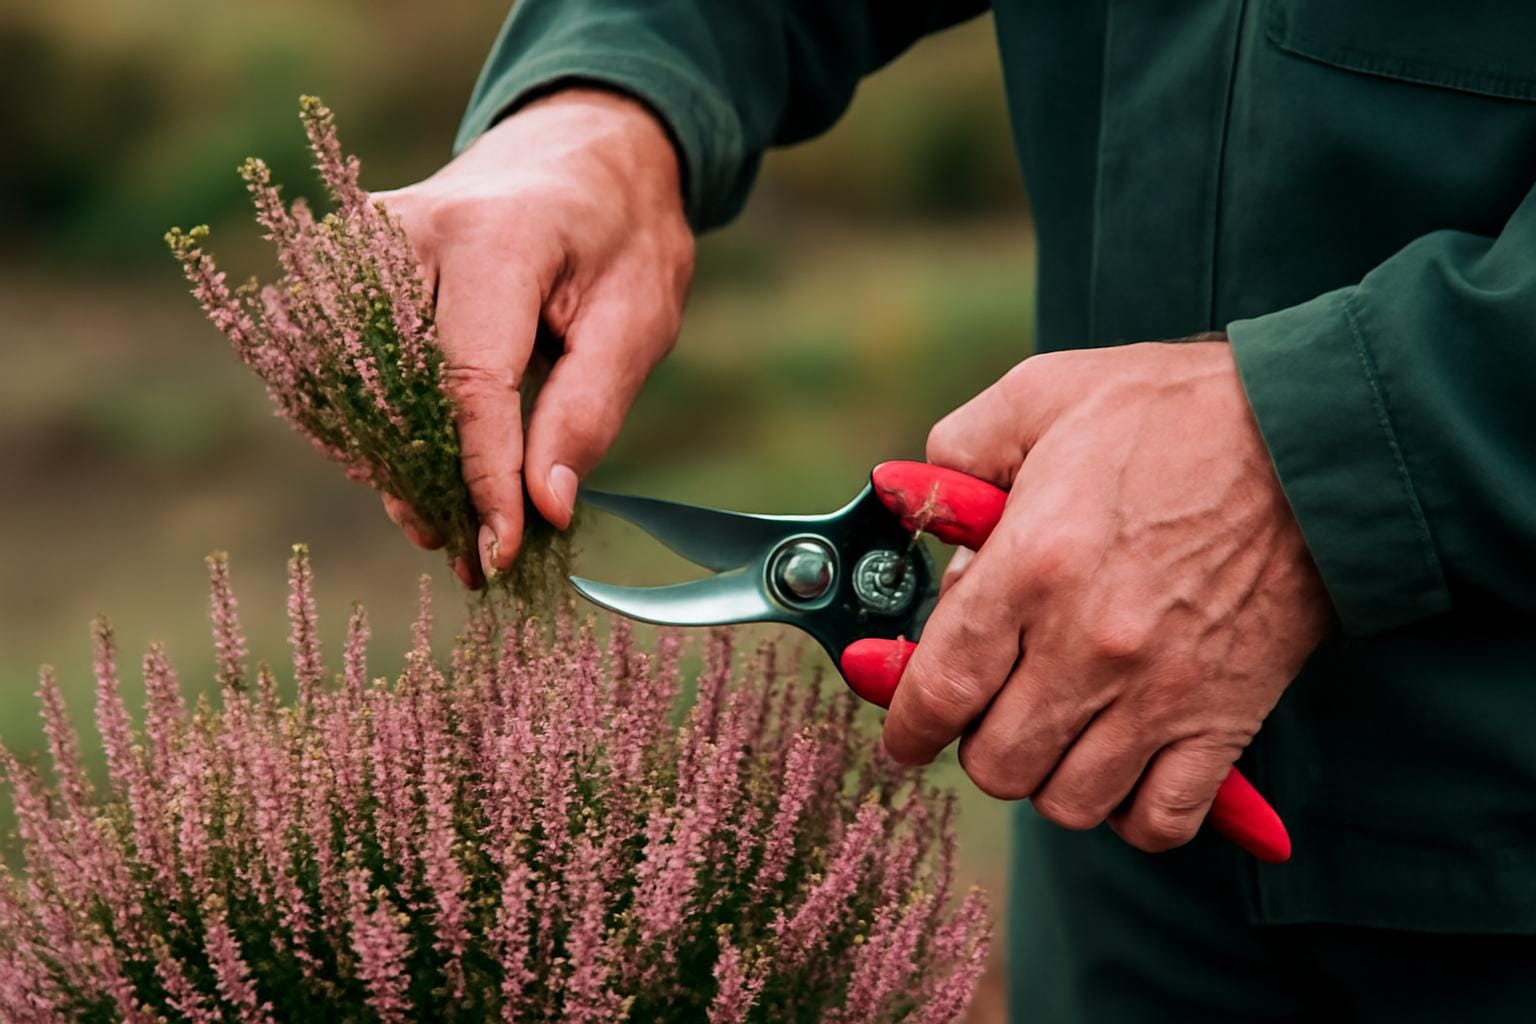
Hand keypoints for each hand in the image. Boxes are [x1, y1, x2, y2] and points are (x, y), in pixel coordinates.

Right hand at [375, 89, 693, 584]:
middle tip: (471, 559)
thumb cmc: (619, 238)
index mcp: (493, 239)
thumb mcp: (638, 319)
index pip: (471, 384)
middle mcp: (405, 232)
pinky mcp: (342, 261)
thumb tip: (544, 508)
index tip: (500, 553)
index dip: (482, 480)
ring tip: (446, 528)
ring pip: (355, 388)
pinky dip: (376, 429)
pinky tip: (417, 475)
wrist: (577, 156)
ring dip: (394, 468)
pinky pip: (341, 366)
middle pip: (397, 392)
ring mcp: (360, 242)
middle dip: (430, 489)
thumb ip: (588, 412)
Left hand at [882, 341, 1332, 852]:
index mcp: (1032, 564)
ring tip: (1057, 733)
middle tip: (994, 707)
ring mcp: (1159, 693)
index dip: (908, 724)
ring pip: (1067, 802)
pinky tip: (1124, 767)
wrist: (1314, 438)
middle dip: (978, 742)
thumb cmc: (1173, 411)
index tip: (906, 733)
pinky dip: (1133, 813)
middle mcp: (1087, 645)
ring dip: (1048, 778)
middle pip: (995, 762)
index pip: (939, 689)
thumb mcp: (1040, 393)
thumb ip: (958, 451)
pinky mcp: (1224, 720)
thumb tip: (912, 504)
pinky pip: (1160, 820)